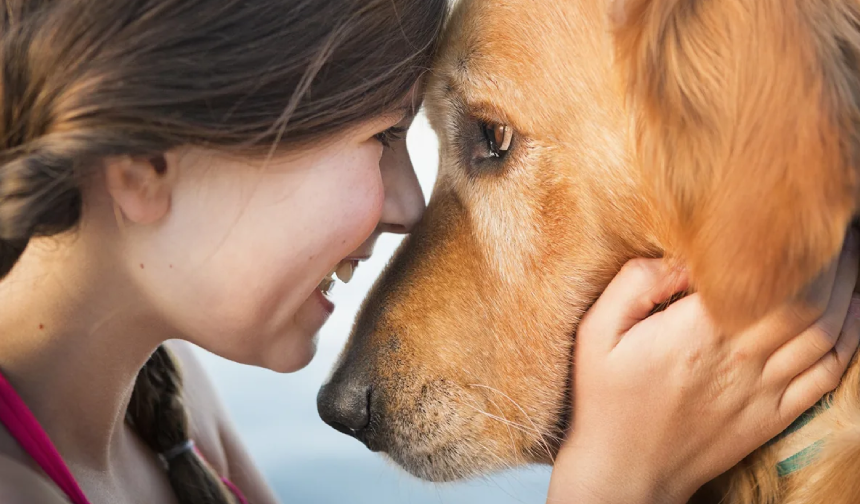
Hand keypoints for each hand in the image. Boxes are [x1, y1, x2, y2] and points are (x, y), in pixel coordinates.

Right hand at [547, 231, 859, 503]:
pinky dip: (850, 340)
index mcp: (695, 332)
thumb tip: (680, 258)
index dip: (795, 244)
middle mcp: (738, 359)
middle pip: (809, 300)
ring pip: (825, 333)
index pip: (766, 278)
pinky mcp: (772, 416)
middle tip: (835, 226)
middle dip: (832, 258)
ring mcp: (761, 391)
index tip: (800, 214)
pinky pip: (827, 375)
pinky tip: (854, 312)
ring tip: (850, 256)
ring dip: (847, 290)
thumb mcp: (595, 334)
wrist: (624, 473)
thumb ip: (634, 284)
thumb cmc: (605, 400)